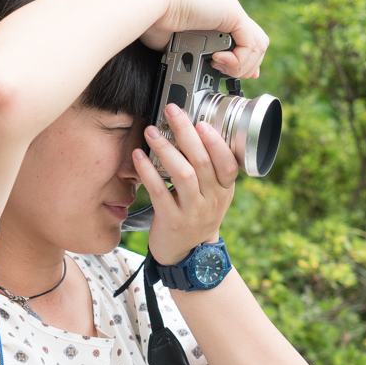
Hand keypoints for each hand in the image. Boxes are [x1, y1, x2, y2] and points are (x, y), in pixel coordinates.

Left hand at [132, 103, 238, 265]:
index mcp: (224, 189)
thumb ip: (209, 168)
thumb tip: (194, 129)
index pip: (227, 163)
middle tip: (171, 111)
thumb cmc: (197, 215)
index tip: (201, 121)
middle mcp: (211, 199)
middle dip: (185, 133)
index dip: (215, 142)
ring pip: (183, 174)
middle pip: (202, 161)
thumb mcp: (213, 194)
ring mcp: (192, 211)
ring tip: (151, 131)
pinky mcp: (171, 220)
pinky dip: (148, 171)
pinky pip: (159, 192)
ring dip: (165, 149)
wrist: (188, 253)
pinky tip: (138, 156)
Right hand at [140, 0, 268, 79]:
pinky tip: (217, 59)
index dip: (246, 62)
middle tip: (224, 72)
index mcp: (219, 20)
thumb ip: (200, 56)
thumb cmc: (157, 24)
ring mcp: (233, 12)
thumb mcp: (182, 46)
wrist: (153, 7)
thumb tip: (212, 67)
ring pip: (259, 46)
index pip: (249, 42)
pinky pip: (249, 43)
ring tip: (218, 66)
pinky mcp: (233, 13)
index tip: (232, 76)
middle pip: (259, 45)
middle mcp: (229, 14)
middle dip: (247, 66)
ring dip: (241, 65)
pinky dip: (237, 59)